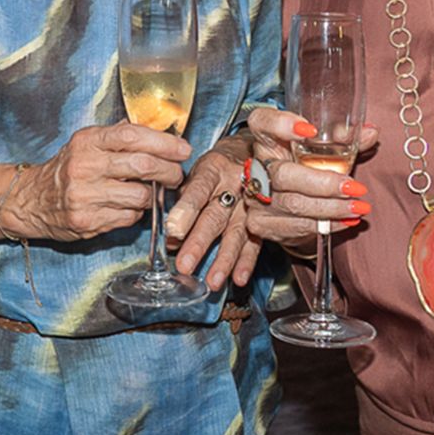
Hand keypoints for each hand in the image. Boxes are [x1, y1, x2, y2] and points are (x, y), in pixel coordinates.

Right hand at [1, 123, 189, 241]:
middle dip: (169, 170)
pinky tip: (129, 206)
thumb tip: (157, 128)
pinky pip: (129, 218)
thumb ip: (118, 135)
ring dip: (154, 195)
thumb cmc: (66, 169)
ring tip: (152, 192)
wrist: (31, 200)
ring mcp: (85, 196)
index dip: (163, 142)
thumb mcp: (86, 143)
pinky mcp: (87, 221)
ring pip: (140, 196)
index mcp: (88, 141)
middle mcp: (85, 166)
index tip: (183, 149)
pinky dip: (136, 212)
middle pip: (142, 166)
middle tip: (178, 174)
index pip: (132, 136)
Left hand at [165, 137, 258, 290]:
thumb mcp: (198, 169)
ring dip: (224, 259)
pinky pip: (256, 241)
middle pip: (216, 216)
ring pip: (237, 232)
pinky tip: (239, 278)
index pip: (198, 190)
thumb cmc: (217, 166)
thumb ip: (184, 197)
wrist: (253, 153)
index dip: (185, 211)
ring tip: (212, 281)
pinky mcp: (264, 217)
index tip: (173, 231)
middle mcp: (235, 184)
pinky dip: (247, 262)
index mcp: (213, 168)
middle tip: (185, 265)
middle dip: (200, 242)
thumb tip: (169, 232)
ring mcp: (252, 202)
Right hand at [242, 107, 377, 255]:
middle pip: (282, 174)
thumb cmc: (307, 169)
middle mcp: (257, 167)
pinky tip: (346, 221)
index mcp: (268, 140)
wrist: (289, 206)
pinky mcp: (260, 223)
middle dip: (323, 183)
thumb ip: (346, 139)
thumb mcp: (323, 150)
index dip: (281, 124)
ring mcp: (255, 197)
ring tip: (358, 207)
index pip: (262, 122)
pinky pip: (295, 227)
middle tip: (354, 187)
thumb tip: (372, 133)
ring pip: (292, 204)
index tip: (310, 130)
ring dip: (330, 208)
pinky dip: (326, 225)